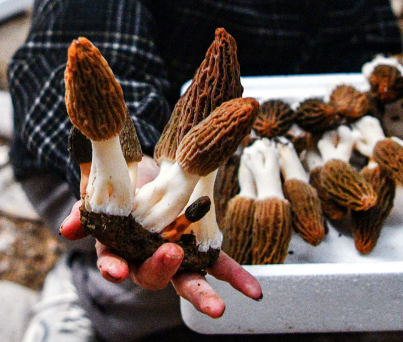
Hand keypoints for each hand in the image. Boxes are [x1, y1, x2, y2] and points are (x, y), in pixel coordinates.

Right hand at [60, 157, 261, 316]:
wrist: (154, 171)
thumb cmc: (126, 185)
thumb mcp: (105, 190)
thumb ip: (86, 209)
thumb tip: (69, 228)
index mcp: (121, 245)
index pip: (114, 262)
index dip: (114, 267)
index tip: (117, 270)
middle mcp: (148, 257)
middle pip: (152, 274)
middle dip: (161, 270)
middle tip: (171, 255)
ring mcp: (177, 255)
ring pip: (187, 280)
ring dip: (202, 294)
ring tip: (218, 308)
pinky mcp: (201, 247)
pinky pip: (220, 266)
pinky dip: (237, 278)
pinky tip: (254, 292)